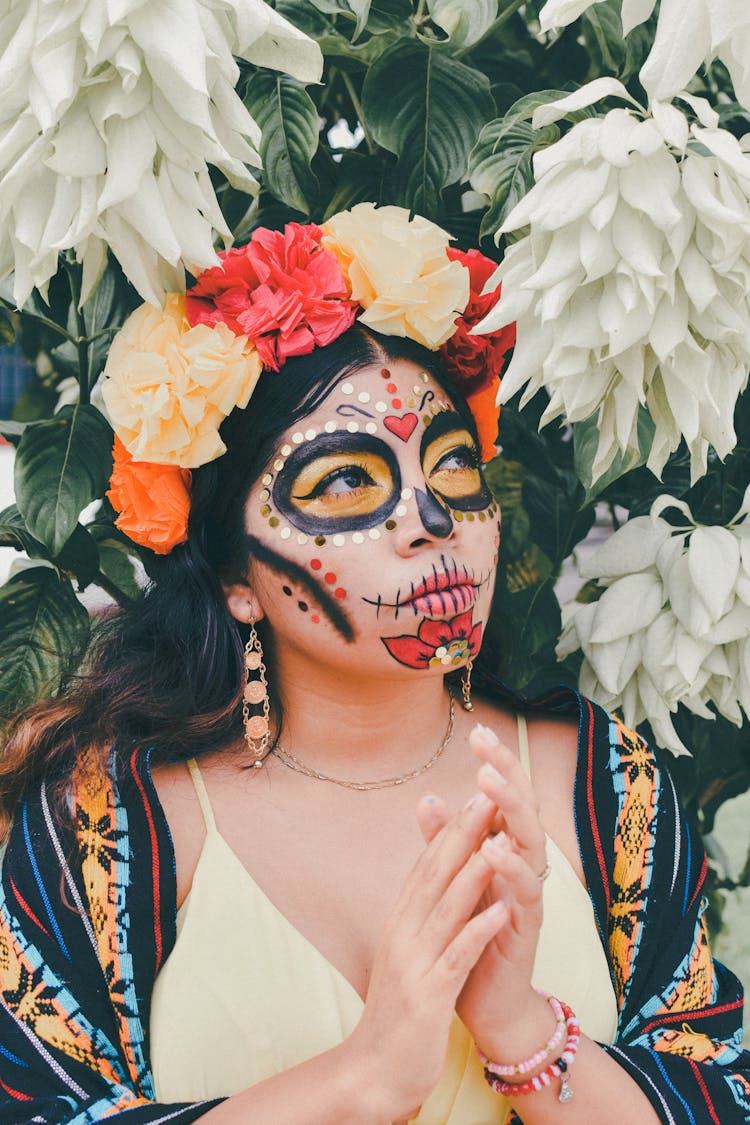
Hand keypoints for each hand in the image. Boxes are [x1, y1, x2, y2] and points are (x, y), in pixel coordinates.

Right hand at [343, 790, 508, 1122]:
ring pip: (445, 908)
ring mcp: (413, 965)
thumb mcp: (408, 953)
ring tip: (497, 836)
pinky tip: (502, 908)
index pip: (427, 867)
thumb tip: (434, 876)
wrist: (372, 1073)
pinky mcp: (427, 998)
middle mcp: (402, 934)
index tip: (476, 795)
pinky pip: (457, 958)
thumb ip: (422, 914)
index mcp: (400, 922)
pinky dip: (479, 930)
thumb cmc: (397, 1012)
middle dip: (462, 834)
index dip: (452, 831)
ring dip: (472, 870)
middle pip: (434, 875)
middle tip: (486, 793)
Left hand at [416, 723, 549, 1061]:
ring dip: (510, 810)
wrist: (485, 1002)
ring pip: (530, 842)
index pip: (503, 798)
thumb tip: (428, 798)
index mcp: (504, 849)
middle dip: (507, 773)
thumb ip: (445, 843)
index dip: (495, 764)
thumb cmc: (472, 936)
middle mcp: (522, 865)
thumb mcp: (453, 882)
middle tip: (485, 744)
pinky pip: (527, 892)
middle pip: (523, 808)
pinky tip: (496, 849)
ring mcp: (528, 894)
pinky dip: (512, 869)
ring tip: (489, 781)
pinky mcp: (528, 927)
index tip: (476, 731)